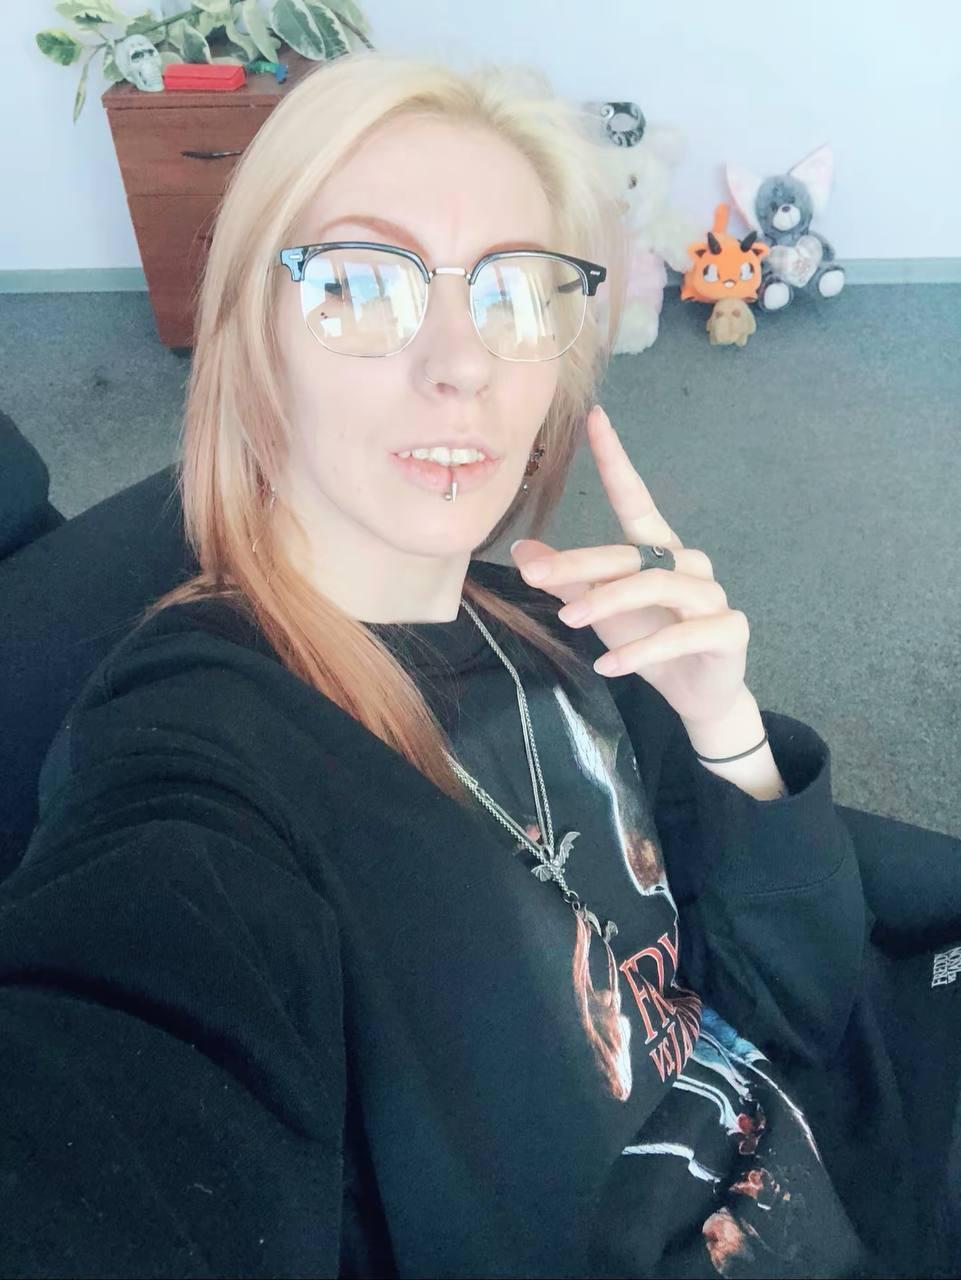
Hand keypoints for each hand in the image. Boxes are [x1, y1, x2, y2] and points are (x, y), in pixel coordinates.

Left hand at [510, 405, 750, 727]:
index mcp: (659, 551)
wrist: (698, 696)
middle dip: (579, 564)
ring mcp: (713, 596)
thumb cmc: (649, 644)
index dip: (616, 459)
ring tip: (570, 622)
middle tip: (534, 577)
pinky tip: (608, 666)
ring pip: (656, 585)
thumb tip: (522, 550)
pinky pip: (681, 634)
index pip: (635, 498)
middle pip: (630, 554)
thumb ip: (569, 581)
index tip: (595, 418)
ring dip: (608, 603)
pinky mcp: (729, 630)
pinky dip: (641, 651)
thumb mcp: (601, 612)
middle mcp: (689, 564)